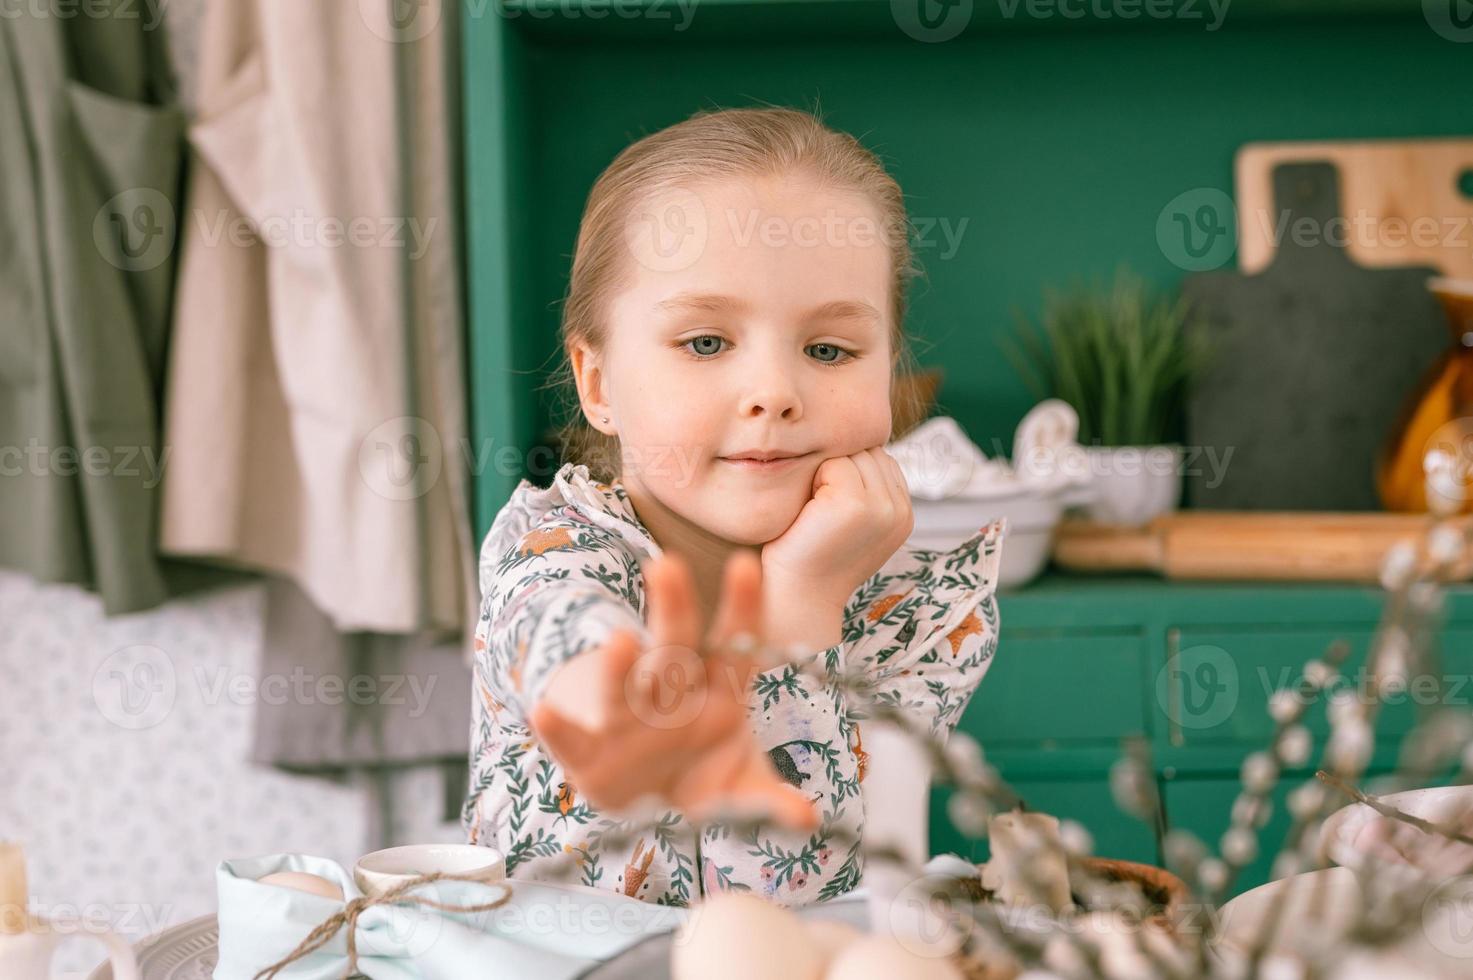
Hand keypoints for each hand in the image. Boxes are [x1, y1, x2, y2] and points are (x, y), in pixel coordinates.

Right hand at [528, 549, 818, 830]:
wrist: (640, 790)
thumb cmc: (700, 768)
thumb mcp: (738, 783)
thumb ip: (766, 796)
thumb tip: (806, 820)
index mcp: (716, 694)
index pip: (732, 648)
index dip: (740, 609)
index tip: (746, 565)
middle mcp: (670, 697)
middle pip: (674, 648)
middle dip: (673, 610)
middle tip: (668, 564)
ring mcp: (626, 721)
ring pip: (624, 688)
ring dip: (620, 669)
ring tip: (618, 642)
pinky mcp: (587, 755)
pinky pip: (571, 740)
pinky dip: (558, 728)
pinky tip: (544, 710)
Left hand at [760, 447, 915, 629]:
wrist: (798, 594)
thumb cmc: (814, 554)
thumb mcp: (856, 523)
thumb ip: (870, 490)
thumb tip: (863, 445)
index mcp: (905, 514)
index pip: (882, 460)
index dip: (851, 474)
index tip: (832, 509)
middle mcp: (900, 510)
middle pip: (869, 452)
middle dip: (840, 469)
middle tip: (821, 510)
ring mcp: (881, 507)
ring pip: (852, 455)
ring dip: (827, 474)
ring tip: (818, 511)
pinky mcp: (855, 504)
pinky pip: (833, 463)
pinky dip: (814, 481)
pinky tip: (811, 512)